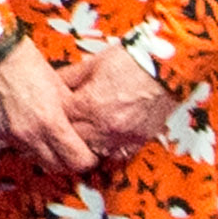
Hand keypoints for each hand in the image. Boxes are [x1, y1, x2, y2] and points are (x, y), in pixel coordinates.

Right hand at [0, 39, 94, 173]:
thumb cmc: (26, 61)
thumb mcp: (60, 86)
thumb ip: (72, 111)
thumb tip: (84, 126)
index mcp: (49, 122)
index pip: (77, 160)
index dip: (87, 159)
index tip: (90, 153)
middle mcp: (28, 134)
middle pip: (57, 167)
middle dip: (69, 162)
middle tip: (74, 151)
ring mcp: (9, 135)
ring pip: (35, 160)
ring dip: (47, 154)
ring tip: (52, 140)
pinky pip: (17, 147)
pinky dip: (27, 143)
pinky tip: (31, 128)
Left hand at [59, 42, 178, 159]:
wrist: (167, 67)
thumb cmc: (130, 60)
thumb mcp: (93, 63)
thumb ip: (69, 77)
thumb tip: (50, 83)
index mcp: (88, 104)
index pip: (59, 120)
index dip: (55, 116)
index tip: (52, 113)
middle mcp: (103, 125)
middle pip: (73, 140)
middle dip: (67, 133)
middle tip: (64, 127)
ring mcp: (122, 136)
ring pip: (92, 153)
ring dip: (85, 146)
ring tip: (82, 137)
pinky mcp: (138, 141)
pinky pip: (117, 158)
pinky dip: (107, 153)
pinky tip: (103, 144)